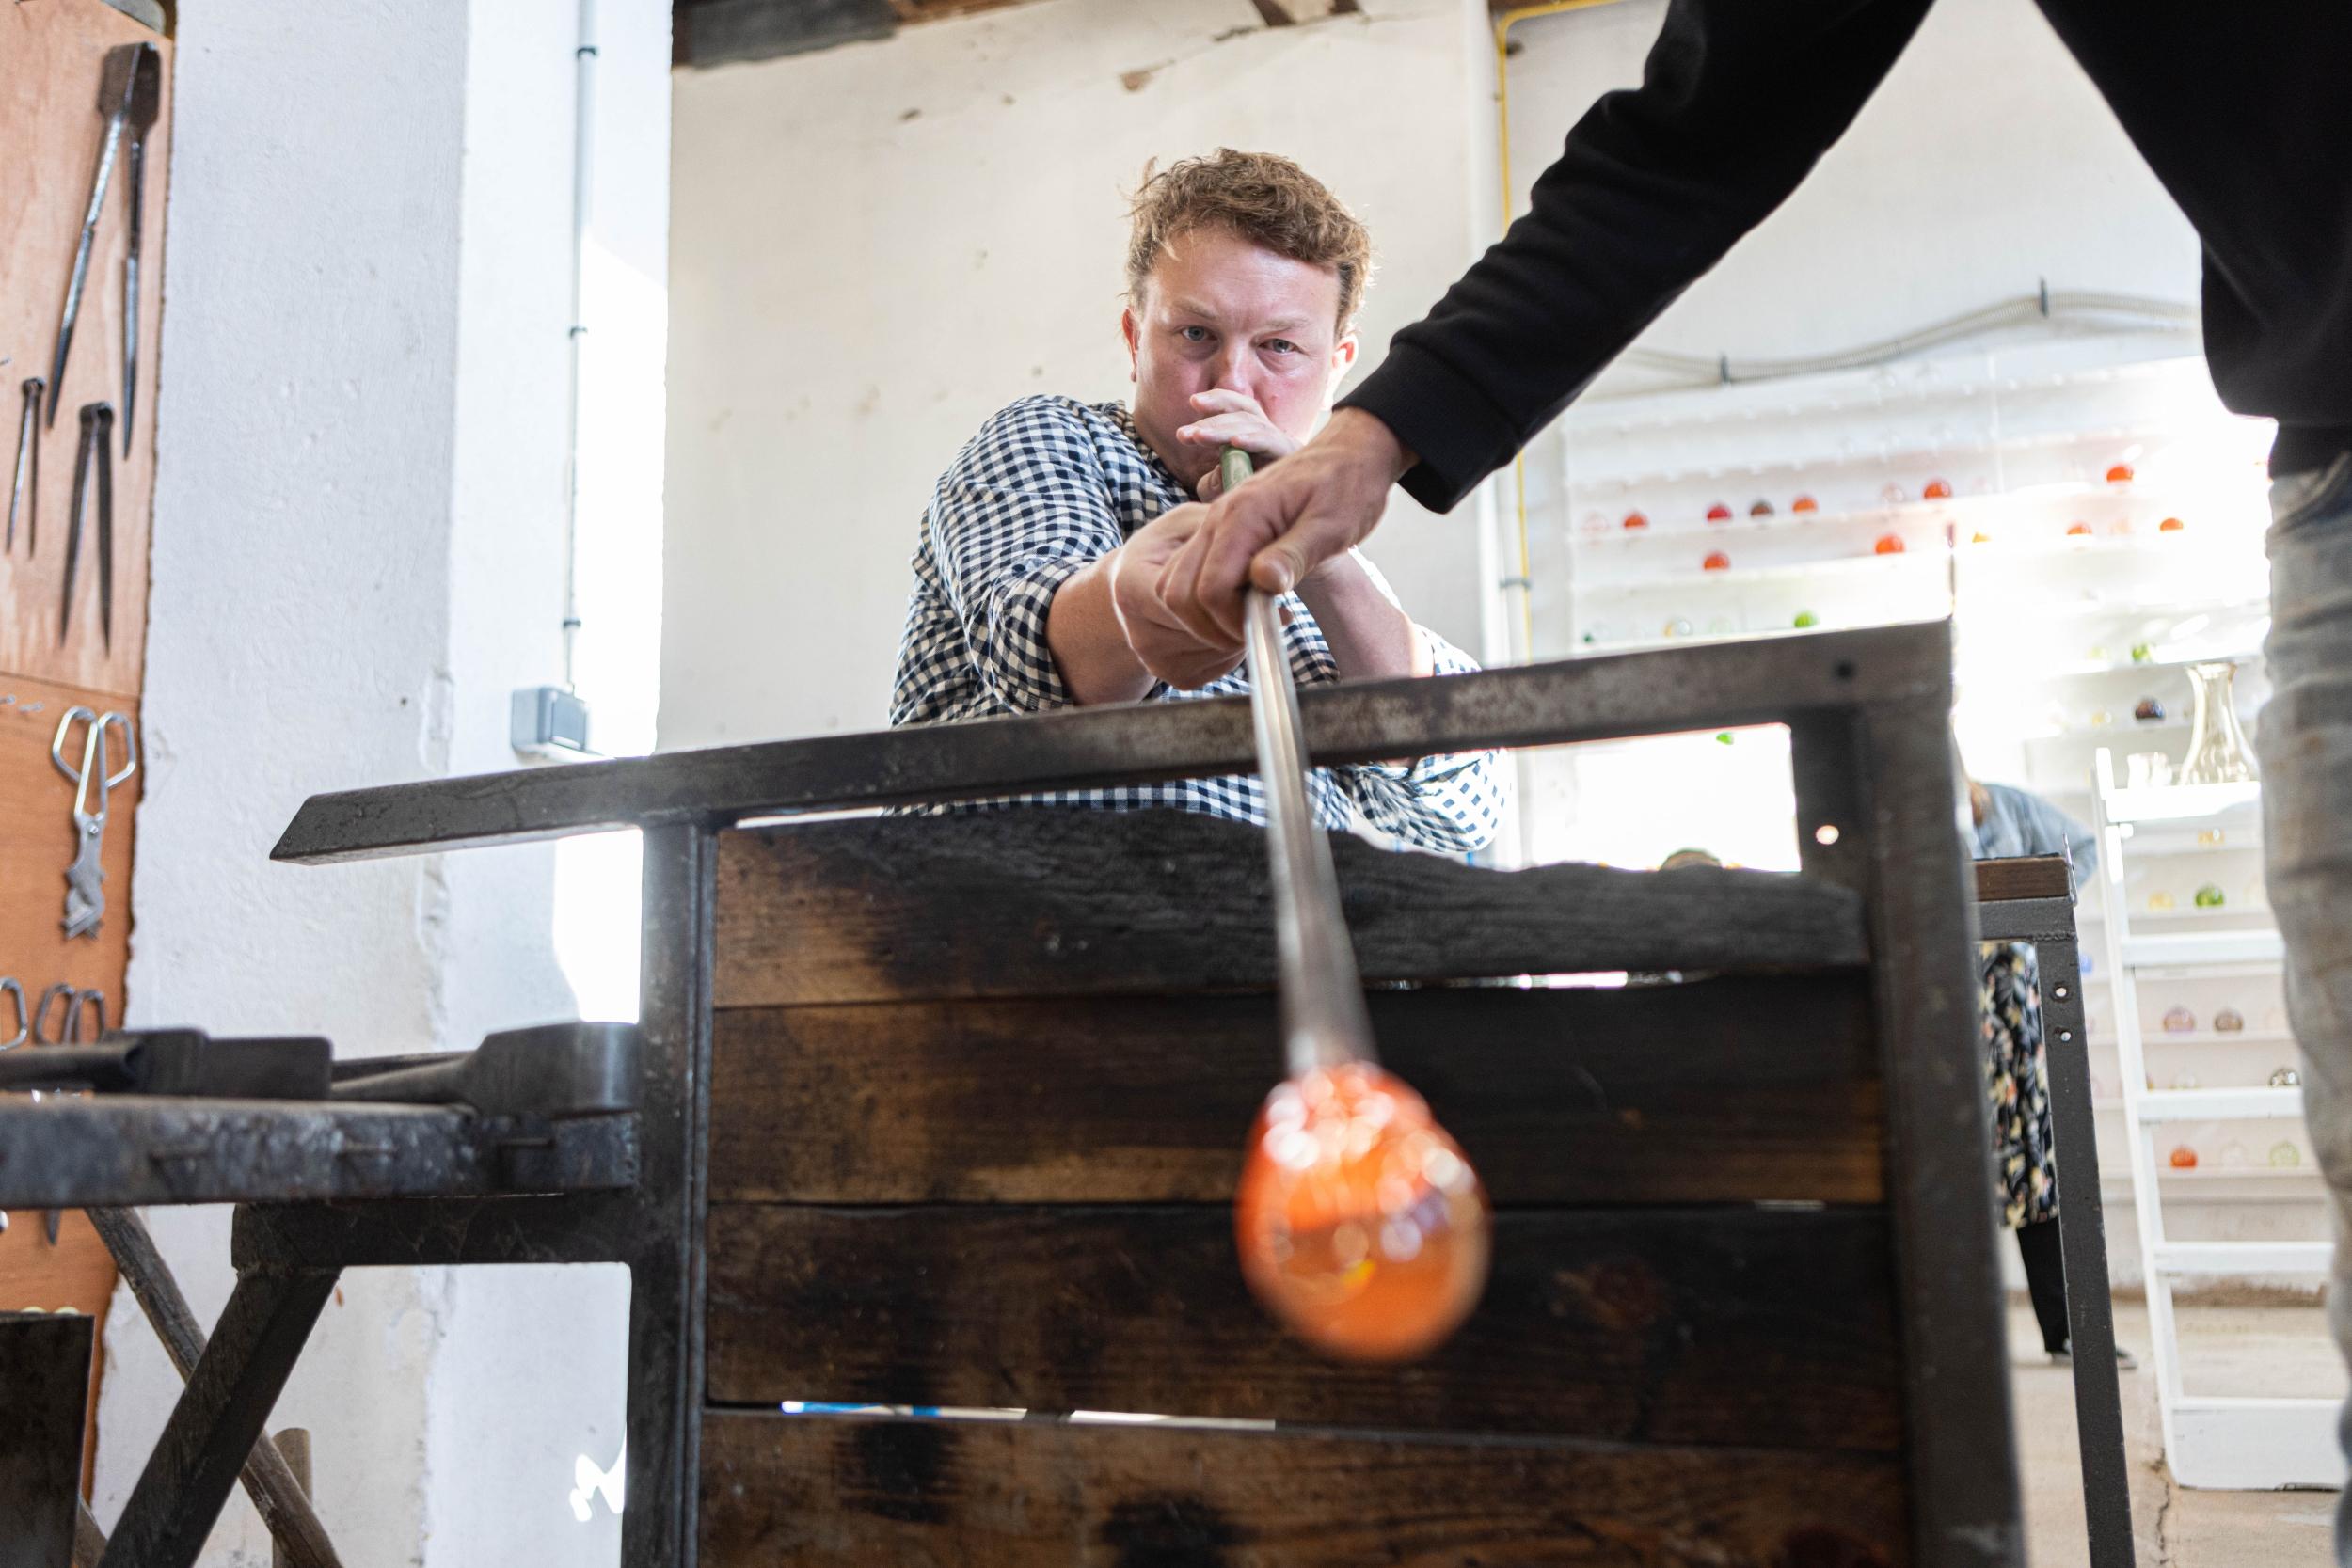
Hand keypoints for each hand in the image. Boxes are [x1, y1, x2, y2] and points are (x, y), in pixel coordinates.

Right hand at [1106, 503, 1247, 689]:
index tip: (1256, 577)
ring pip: (1219, 650)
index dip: (1229, 592)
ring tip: (1241, 601)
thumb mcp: (1188, 522)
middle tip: (1259, 589)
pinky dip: (1235, 647)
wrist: (1140, 579)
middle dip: (1241, 610)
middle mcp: (1136, 629)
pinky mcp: (1174, 676)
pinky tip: (1230, 622)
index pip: (1185, 600)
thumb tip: (1267, 571)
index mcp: (1130, 585)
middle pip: (1207, 629)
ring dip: (1242, 628)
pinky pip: (1221, 667)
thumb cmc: (1170, 543)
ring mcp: (1154, 658)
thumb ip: (1222, 536)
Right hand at [1156, 407, 1411, 645]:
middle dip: (1210, 625)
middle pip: (1178, 592)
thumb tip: (1265, 582)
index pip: (1210, 588)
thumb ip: (1295, 555)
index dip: (1231, 621)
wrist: (1351, 453)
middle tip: (1256, 629)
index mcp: (1242, 516)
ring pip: (1175, 585)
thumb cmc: (1348, 487)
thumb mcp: (1333, 526)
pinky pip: (1189, 574)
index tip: (1269, 625)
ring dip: (1203, 616)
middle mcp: (1217, 519)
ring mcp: (1214, 525)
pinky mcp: (1220, 533)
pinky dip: (1204, 600)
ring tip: (1250, 619)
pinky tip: (1246, 603)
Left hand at [1175, 390, 1299, 500]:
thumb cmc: (1256, 501)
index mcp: (1252, 436)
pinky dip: (1253, 440)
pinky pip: (1271, 442)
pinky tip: (1235, 442)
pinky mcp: (1291, 454)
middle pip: (1240, 415)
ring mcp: (1280, 442)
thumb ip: (1213, 483)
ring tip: (1199, 436)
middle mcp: (1267, 434)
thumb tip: (1211, 470)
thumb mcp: (1225, 491)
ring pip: (1251, 425)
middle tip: (1184, 433)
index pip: (1235, 409)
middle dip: (1210, 421)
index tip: (1192, 404)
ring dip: (1222, 430)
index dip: (1215, 403)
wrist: (1290, 513)